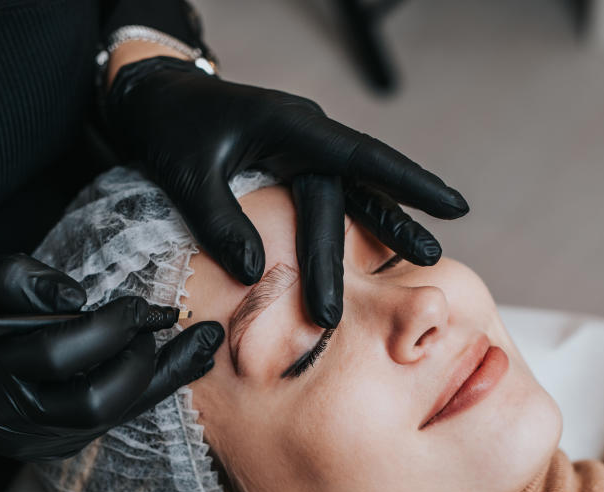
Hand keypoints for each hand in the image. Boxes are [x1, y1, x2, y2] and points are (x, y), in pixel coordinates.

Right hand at [0, 254, 223, 460]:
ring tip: (195, 342)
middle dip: (136, 359)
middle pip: (93, 401)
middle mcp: (22, 416)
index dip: (105, 328)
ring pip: (115, 417)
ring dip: (161, 377)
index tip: (137, 304)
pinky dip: (160, 388)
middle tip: (156, 322)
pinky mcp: (69, 446)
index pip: (56, 354)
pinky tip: (192, 361)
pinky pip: (123, 420)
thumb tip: (76, 297)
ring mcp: (48, 438)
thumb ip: (21, 281)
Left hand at [105, 57, 467, 327]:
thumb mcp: (186, 171)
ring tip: (421, 256)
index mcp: (291, 126)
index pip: (361, 156)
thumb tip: (255, 273)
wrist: (151, 101)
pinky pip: (325, 199)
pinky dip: (349, 223)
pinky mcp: (286, 167)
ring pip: (346, 198)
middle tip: (404, 278)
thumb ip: (219, 218)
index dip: (409, 181)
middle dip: (369, 241)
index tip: (453, 205)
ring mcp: (298, 152)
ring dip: (379, 229)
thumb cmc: (167, 126)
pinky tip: (373, 247)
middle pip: (345, 196)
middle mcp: (305, 138)